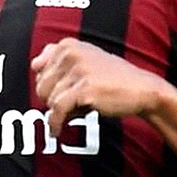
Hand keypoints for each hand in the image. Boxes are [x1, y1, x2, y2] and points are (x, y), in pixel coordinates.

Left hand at [31, 37, 167, 135]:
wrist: (142, 89)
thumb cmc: (113, 78)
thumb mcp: (85, 59)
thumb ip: (58, 58)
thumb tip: (34, 64)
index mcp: (68, 44)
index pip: (39, 69)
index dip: (51, 85)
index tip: (65, 91)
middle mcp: (70, 53)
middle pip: (41, 86)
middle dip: (54, 99)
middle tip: (75, 102)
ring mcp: (77, 70)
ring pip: (49, 100)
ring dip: (62, 110)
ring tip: (81, 107)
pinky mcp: (84, 89)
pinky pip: (57, 110)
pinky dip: (55, 124)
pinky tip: (57, 131)